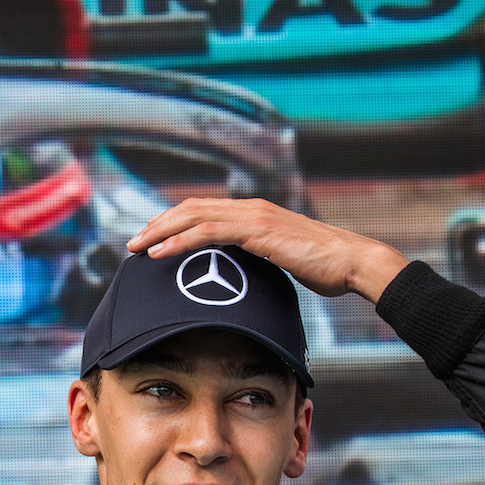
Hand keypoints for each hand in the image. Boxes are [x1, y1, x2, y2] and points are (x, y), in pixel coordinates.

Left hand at [126, 197, 408, 303]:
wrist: (352, 263)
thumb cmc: (325, 268)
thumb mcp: (284, 260)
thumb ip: (260, 259)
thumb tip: (243, 276)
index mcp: (255, 212)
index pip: (204, 209)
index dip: (173, 220)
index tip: (151, 235)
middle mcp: (250, 208)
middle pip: (191, 208)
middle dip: (158, 224)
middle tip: (132, 241)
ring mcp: (253, 216)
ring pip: (193, 217)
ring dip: (160, 232)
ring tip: (135, 247)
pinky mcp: (256, 231)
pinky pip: (207, 232)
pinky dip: (178, 241)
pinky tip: (159, 253)